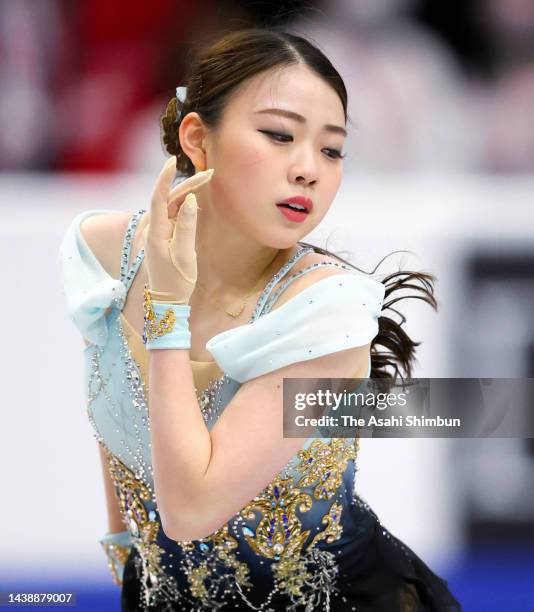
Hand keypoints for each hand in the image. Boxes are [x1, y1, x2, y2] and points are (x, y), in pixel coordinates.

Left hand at [142, 157, 213, 303]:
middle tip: (210, 173)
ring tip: (206, 180)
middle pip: (169, 198)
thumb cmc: (177, 280)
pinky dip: (186, 204)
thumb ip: (186, 226)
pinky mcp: (166, 236)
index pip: (159, 198)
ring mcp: (159, 231)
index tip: (173, 160)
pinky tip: (197, 200)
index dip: (165, 177)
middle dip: (188, 184)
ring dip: (188, 192)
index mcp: (155, 232)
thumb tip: (189, 200)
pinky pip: (174, 214)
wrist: (168, 300)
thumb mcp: (185, 254)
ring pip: (172, 205)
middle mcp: (155, 228)